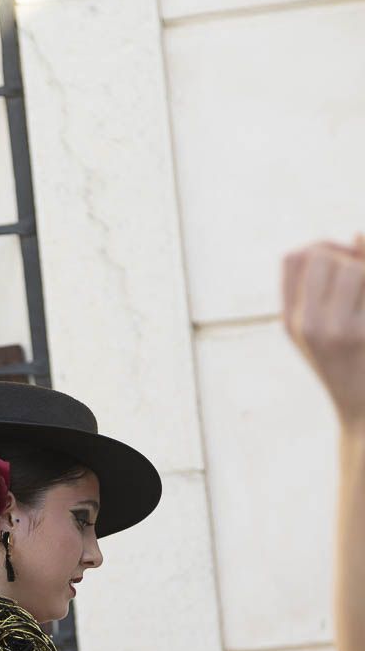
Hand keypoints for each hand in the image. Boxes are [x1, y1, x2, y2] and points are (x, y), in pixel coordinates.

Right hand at [281, 235, 364, 431]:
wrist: (363, 416)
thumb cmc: (352, 366)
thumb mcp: (326, 329)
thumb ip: (331, 284)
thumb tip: (357, 234)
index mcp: (291, 322)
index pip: (292, 258)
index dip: (320, 248)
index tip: (341, 261)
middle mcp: (307, 325)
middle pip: (321, 255)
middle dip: (346, 256)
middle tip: (360, 278)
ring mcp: (336, 331)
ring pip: (353, 267)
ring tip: (364, 300)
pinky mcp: (361, 335)